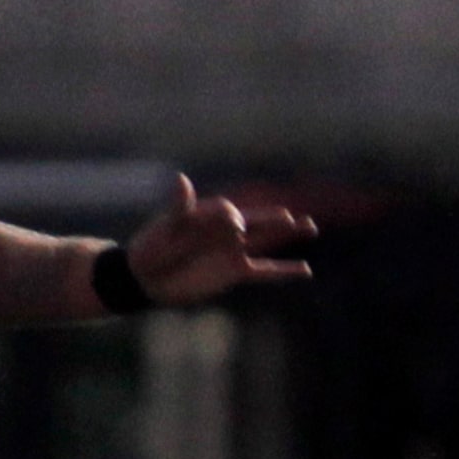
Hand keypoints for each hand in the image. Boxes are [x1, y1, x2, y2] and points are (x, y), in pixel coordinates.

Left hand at [122, 175, 316, 305]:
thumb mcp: (166, 228)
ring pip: (267, 241)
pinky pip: (265, 271)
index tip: (232, 229)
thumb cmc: (152, 248)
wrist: (147, 278)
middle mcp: (226, 230)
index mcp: (211, 214)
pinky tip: (306, 270)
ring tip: (311, 227)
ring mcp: (233, 250)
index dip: (230, 220)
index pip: (229, 213)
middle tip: (294, 217)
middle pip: (258, 220)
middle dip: (276, 218)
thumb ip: (179, 208)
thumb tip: (181, 180)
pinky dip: (285, 270)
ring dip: (288, 235)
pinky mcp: (235, 271)